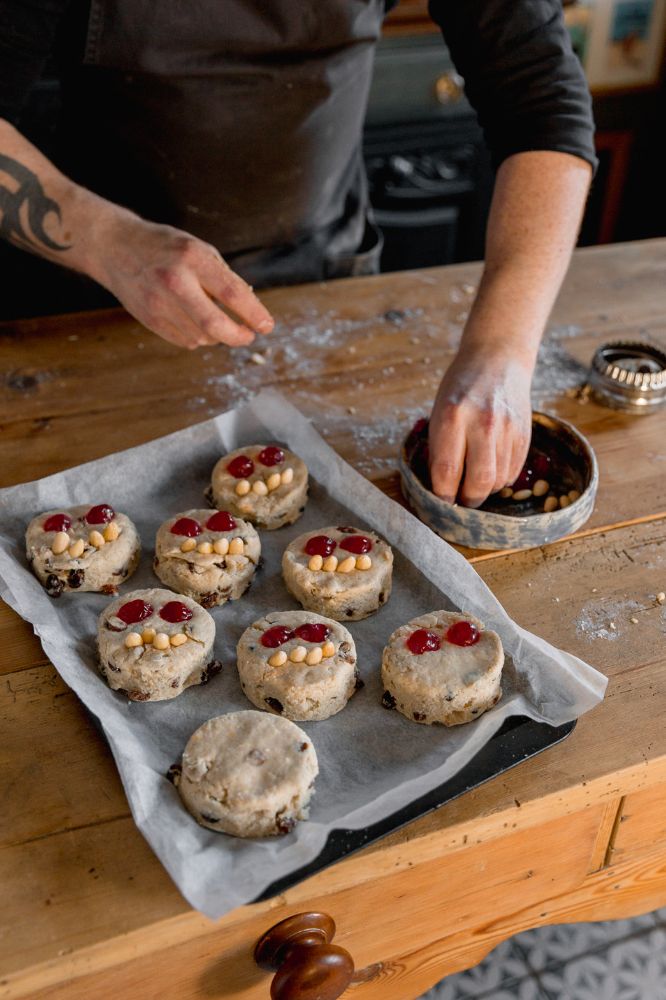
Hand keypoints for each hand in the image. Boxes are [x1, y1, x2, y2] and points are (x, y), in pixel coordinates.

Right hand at [91, 212, 273, 348]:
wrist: (114, 247)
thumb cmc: (165, 247)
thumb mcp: (198, 249)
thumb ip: (223, 277)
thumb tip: (249, 311)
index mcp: (192, 258)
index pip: (232, 292)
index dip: (254, 313)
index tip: (267, 325)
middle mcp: (175, 281)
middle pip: (215, 325)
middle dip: (238, 336)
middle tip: (248, 336)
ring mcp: (159, 303)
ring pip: (201, 337)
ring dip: (217, 335)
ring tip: (217, 320)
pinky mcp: (149, 318)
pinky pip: (184, 341)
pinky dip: (198, 337)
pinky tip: (195, 322)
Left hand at [428, 348, 532, 507]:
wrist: (498, 359)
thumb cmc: (461, 388)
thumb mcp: (439, 411)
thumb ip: (440, 449)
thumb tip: (441, 489)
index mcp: (452, 416)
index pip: (446, 472)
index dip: (442, 495)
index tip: (440, 502)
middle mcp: (483, 423)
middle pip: (479, 483)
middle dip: (468, 500)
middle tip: (461, 500)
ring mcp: (508, 429)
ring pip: (498, 481)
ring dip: (485, 489)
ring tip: (475, 477)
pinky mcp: (525, 434)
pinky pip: (513, 472)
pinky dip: (500, 477)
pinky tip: (491, 464)